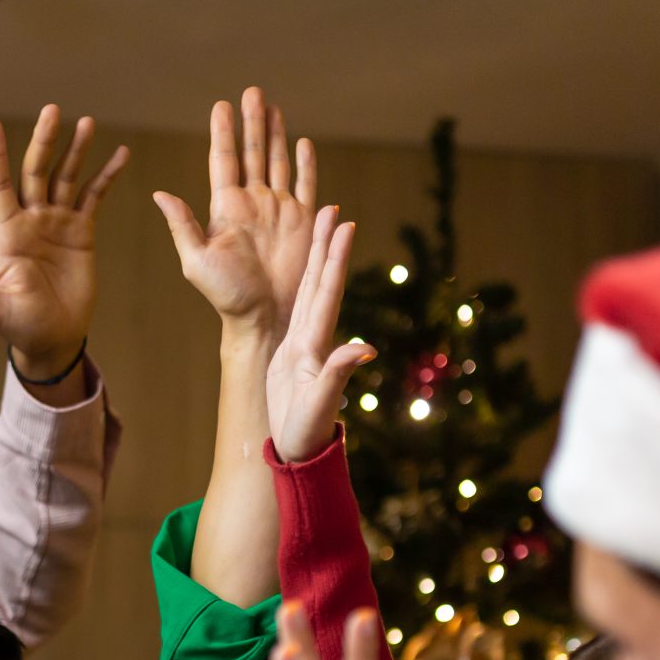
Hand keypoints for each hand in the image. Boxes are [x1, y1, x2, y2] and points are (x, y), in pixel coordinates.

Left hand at [0, 105, 128, 379]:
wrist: (53, 339)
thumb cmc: (19, 326)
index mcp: (7, 233)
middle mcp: (31, 220)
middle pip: (36, 171)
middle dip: (43, 141)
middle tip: (52, 110)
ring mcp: (57, 223)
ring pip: (66, 177)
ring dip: (75, 150)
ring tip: (86, 122)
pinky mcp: (82, 232)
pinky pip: (94, 196)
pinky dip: (106, 175)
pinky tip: (119, 154)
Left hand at [154, 89, 320, 337]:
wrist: (264, 319)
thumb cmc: (227, 296)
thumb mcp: (196, 260)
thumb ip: (182, 224)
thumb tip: (159, 192)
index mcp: (226, 208)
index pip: (224, 160)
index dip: (224, 132)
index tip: (221, 105)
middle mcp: (254, 203)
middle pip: (252, 152)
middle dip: (252, 122)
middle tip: (252, 90)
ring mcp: (280, 210)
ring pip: (278, 161)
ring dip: (275, 133)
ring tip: (272, 105)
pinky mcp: (304, 222)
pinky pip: (306, 185)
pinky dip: (306, 163)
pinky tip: (302, 141)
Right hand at [265, 208, 370, 462]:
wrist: (298, 450)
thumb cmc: (307, 431)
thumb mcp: (320, 402)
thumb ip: (338, 373)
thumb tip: (366, 349)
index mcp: (318, 344)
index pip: (328, 292)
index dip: (336, 259)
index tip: (344, 225)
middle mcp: (316, 338)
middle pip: (322, 282)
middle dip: (327, 246)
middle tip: (332, 209)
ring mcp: (305, 344)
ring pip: (311, 291)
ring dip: (317, 260)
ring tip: (321, 228)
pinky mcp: (293, 353)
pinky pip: (298, 309)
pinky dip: (302, 286)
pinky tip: (303, 271)